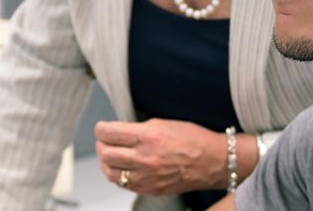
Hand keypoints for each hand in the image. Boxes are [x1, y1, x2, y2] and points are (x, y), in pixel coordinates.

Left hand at [95, 118, 229, 195]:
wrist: (211, 161)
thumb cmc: (193, 139)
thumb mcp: (165, 123)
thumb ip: (141, 128)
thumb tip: (123, 130)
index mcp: (148, 136)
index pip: (110, 133)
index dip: (101, 128)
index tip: (101, 127)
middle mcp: (144, 158)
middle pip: (105, 153)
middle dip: (101, 144)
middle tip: (104, 140)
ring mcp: (145, 177)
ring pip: (110, 172)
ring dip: (106, 162)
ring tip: (110, 154)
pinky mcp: (148, 189)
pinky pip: (123, 184)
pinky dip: (117, 175)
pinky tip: (122, 167)